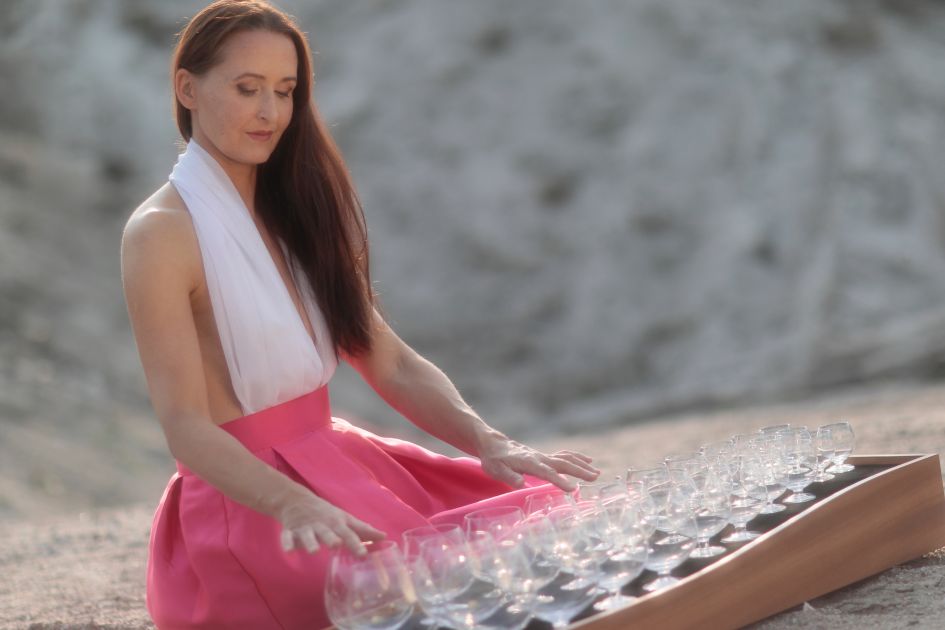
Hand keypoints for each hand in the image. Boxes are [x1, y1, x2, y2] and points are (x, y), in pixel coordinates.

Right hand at [276, 490, 384, 555]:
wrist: (296, 500)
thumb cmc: (326, 514)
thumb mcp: (345, 519)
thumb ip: (363, 530)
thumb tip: (383, 537)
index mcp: (337, 522)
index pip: (349, 533)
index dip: (356, 543)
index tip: (364, 554)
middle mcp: (322, 524)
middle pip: (328, 533)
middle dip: (332, 539)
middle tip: (337, 545)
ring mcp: (306, 527)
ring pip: (308, 535)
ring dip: (311, 542)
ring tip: (314, 551)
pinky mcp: (290, 530)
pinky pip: (287, 537)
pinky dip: (287, 543)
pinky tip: (289, 551)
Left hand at [477, 433, 599, 491]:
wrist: (494, 444)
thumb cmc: (493, 460)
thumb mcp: (495, 469)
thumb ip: (509, 476)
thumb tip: (522, 484)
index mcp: (528, 462)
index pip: (547, 472)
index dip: (559, 480)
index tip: (572, 489)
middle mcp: (539, 458)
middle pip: (562, 463)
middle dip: (579, 471)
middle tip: (595, 478)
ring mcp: (542, 456)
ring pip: (566, 459)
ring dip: (581, 465)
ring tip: (596, 472)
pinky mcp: (543, 457)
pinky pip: (563, 455)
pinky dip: (576, 457)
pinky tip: (587, 460)